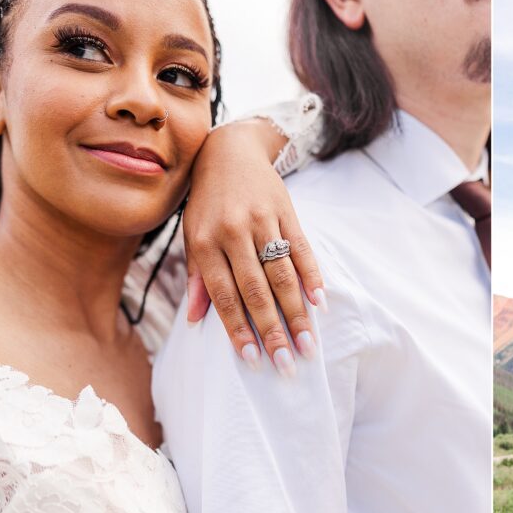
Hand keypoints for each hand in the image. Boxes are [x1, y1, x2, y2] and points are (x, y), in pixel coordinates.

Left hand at [184, 120, 326, 374]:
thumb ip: (196, 276)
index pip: (225, 295)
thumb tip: (197, 319)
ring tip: (309, 344)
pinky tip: (320, 302)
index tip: (253, 360)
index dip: (239, 329)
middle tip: (288, 363)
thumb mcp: (192, 235)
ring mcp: (262, 221)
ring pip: (281, 274)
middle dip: (273, 330)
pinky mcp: (286, 212)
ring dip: (297, 313)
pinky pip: (302, 249)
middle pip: (257, 290)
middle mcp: (232, 232)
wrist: (228, 149)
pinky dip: (312, 276)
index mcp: (204, 242)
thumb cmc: (206, 202)